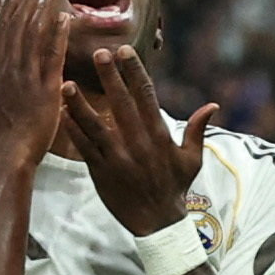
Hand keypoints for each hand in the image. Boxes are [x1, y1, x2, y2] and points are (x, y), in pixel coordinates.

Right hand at [0, 0, 70, 169]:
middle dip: (27, 4)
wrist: (9, 154)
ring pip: (33, 37)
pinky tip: (64, 18)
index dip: (8, 11)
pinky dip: (58, 35)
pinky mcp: (45, 89)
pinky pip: (52, 56)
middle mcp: (9, 71)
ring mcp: (27, 79)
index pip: (2, 35)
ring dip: (41, 11)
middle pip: (18, 29)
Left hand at [60, 46, 215, 236]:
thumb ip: (197, 131)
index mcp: (159, 136)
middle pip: (121, 104)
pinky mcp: (101, 172)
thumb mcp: (192, 160)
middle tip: (98, 53)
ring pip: (96, 126)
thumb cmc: (174, 189)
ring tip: (67, 84)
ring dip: (80, 104)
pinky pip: (84, 148)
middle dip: (110, 77)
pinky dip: (73, 131)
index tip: (124, 51)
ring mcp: (118, 158)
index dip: (134, 72)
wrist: (157, 223)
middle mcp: (138, 144)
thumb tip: (213, 105)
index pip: (146, 96)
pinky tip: (61, 114)